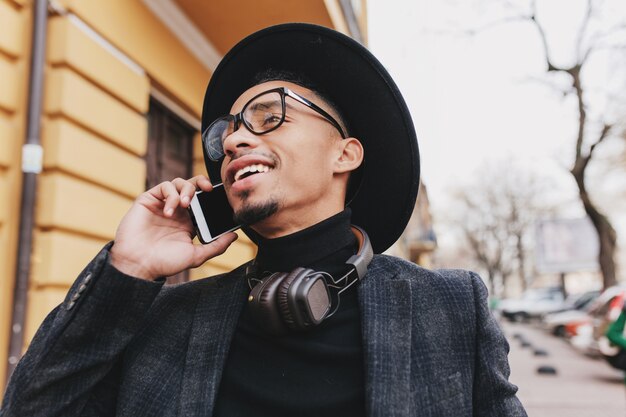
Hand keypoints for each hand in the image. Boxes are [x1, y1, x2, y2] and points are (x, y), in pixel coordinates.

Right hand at [110, 175, 237, 279]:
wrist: (139, 265)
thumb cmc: (165, 262)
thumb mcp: (196, 255)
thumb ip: (217, 246)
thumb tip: (235, 236)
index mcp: (189, 221)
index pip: (203, 200)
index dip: (212, 195)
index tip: (221, 196)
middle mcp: (176, 210)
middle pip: (192, 186)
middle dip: (201, 183)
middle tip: (207, 190)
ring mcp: (162, 204)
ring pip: (178, 183)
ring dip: (186, 190)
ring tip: (186, 204)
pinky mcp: (148, 200)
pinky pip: (163, 187)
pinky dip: (170, 195)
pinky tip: (169, 210)